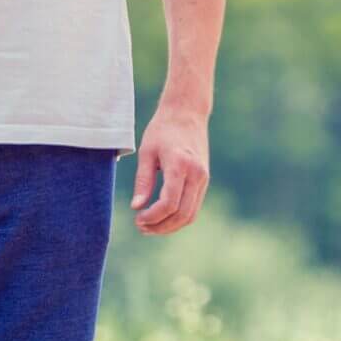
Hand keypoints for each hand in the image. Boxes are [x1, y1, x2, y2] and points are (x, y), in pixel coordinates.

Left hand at [131, 105, 209, 234]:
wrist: (187, 113)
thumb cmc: (163, 129)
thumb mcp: (147, 152)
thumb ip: (143, 181)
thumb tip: (136, 207)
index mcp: (180, 165)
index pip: (169, 203)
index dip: (152, 217)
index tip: (137, 219)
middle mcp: (196, 174)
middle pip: (182, 214)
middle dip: (160, 227)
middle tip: (141, 227)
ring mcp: (203, 179)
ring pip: (190, 215)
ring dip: (170, 226)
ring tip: (150, 227)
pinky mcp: (204, 181)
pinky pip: (193, 207)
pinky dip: (178, 218)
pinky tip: (162, 218)